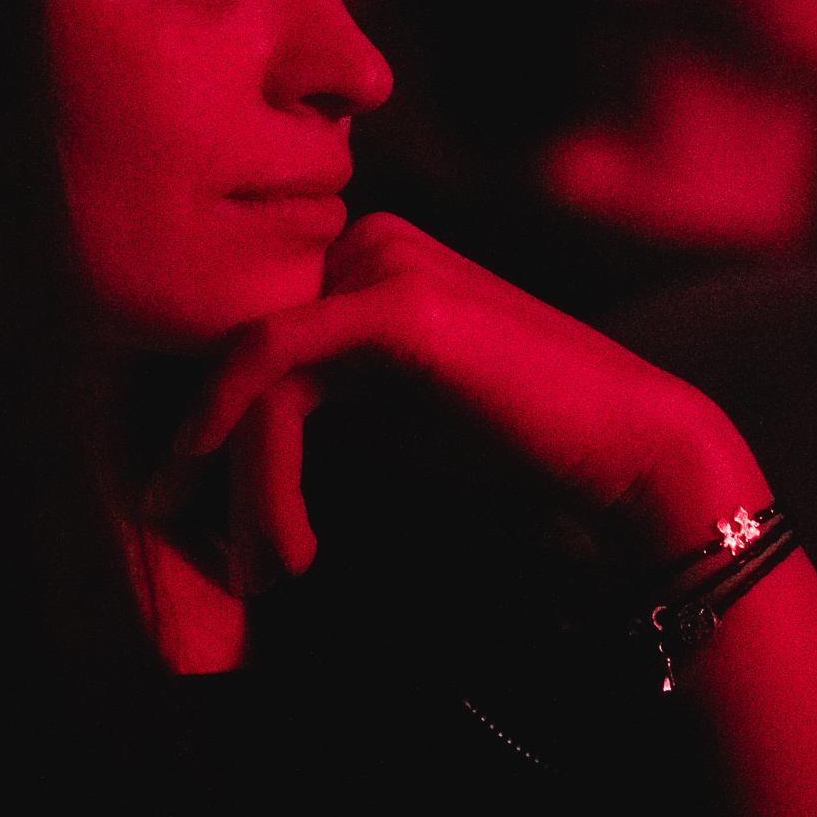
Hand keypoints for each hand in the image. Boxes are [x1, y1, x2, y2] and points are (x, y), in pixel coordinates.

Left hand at [183, 214, 768, 567]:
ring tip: (256, 575)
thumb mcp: (384, 422)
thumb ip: (311, 412)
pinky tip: (242, 513)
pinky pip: (273, 365)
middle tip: (189, 543)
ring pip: (245, 368)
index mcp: (361, 259)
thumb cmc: (514, 447)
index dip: (200, 430)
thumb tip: (203, 459)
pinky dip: (235, 437)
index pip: (242, 338)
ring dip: (235, 481)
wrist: (627, 447)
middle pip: (232, 351)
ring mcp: (380, 262)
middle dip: (200, 458)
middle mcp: (363, 242)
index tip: (191, 518)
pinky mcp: (396, 302)